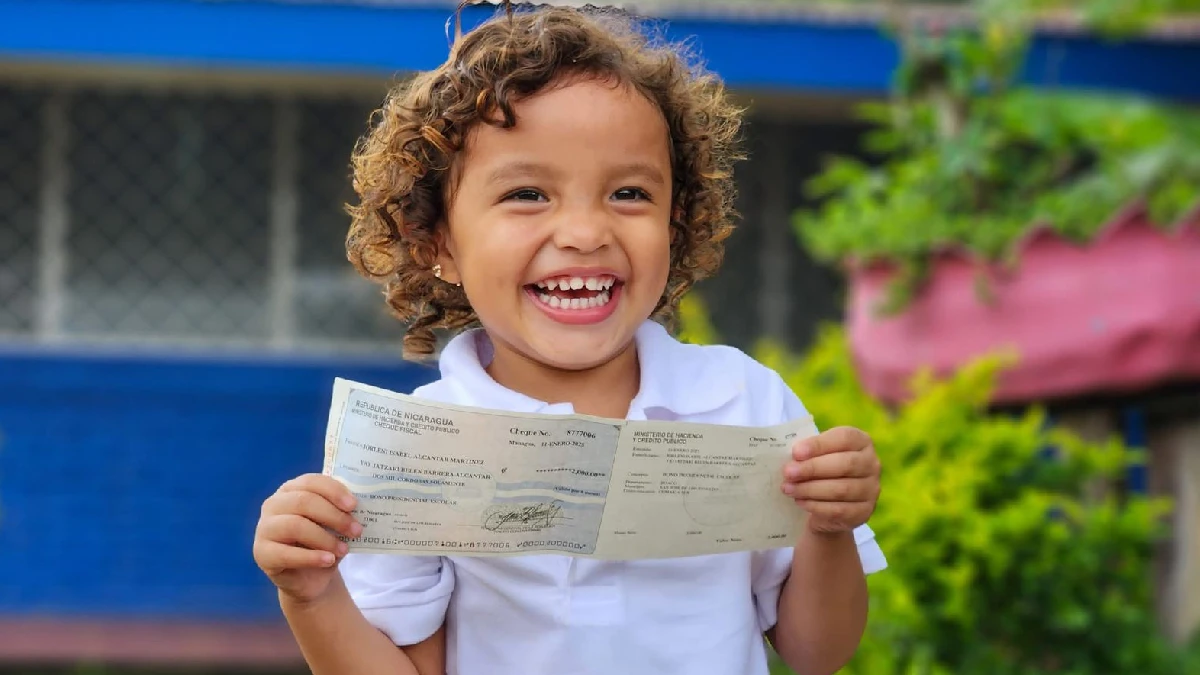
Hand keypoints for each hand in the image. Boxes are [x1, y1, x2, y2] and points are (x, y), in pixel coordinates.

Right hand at [253, 473, 362, 603]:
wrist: (310, 578)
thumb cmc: (323, 542)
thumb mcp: (334, 524)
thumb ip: (342, 511)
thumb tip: (362, 504)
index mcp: (292, 490)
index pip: (311, 481)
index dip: (334, 491)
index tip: (354, 505)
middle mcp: (274, 504)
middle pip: (304, 502)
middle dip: (334, 516)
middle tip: (356, 530)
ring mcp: (264, 528)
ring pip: (295, 525)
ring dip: (325, 538)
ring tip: (344, 550)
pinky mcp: (261, 553)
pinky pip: (286, 553)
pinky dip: (312, 557)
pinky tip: (328, 561)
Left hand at [781, 426, 880, 534]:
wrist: (831, 505)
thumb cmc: (822, 471)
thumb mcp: (816, 455)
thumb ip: (808, 453)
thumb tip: (793, 458)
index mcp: (861, 442)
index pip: (845, 438)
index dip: (819, 444)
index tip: (796, 452)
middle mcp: (872, 464)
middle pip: (845, 464)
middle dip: (812, 468)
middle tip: (788, 472)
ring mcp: (871, 489)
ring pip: (841, 489)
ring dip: (810, 489)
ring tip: (788, 488)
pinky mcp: (864, 512)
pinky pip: (839, 510)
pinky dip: (816, 506)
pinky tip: (800, 501)